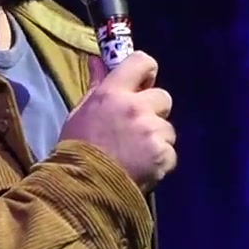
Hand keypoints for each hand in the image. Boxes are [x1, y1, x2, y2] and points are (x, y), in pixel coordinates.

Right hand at [59, 51, 176, 191]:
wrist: (83, 187)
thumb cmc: (78, 147)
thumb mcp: (82, 111)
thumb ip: (96, 85)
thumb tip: (98, 61)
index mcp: (113, 92)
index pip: (142, 61)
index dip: (146, 72)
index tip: (141, 85)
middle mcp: (136, 107)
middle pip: (163, 97)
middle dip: (154, 111)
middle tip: (137, 128)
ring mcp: (152, 131)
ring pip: (168, 128)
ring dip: (157, 138)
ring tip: (137, 153)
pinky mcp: (163, 155)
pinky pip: (170, 152)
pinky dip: (160, 161)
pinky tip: (143, 167)